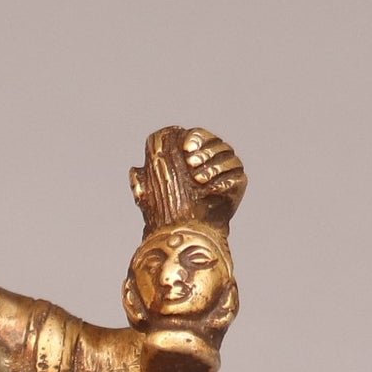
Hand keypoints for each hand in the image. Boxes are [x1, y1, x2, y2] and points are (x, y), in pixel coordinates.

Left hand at [130, 126, 246, 232]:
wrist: (185, 235)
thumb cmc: (166, 214)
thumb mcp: (148, 194)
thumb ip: (141, 180)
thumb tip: (134, 170)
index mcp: (193, 154)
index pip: (199, 136)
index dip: (195, 138)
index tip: (185, 148)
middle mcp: (212, 159)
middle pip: (216, 143)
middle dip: (204, 151)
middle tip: (190, 164)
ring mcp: (226, 171)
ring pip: (228, 155)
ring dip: (212, 165)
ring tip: (197, 179)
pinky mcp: (237, 184)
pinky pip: (237, 174)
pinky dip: (224, 179)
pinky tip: (210, 190)